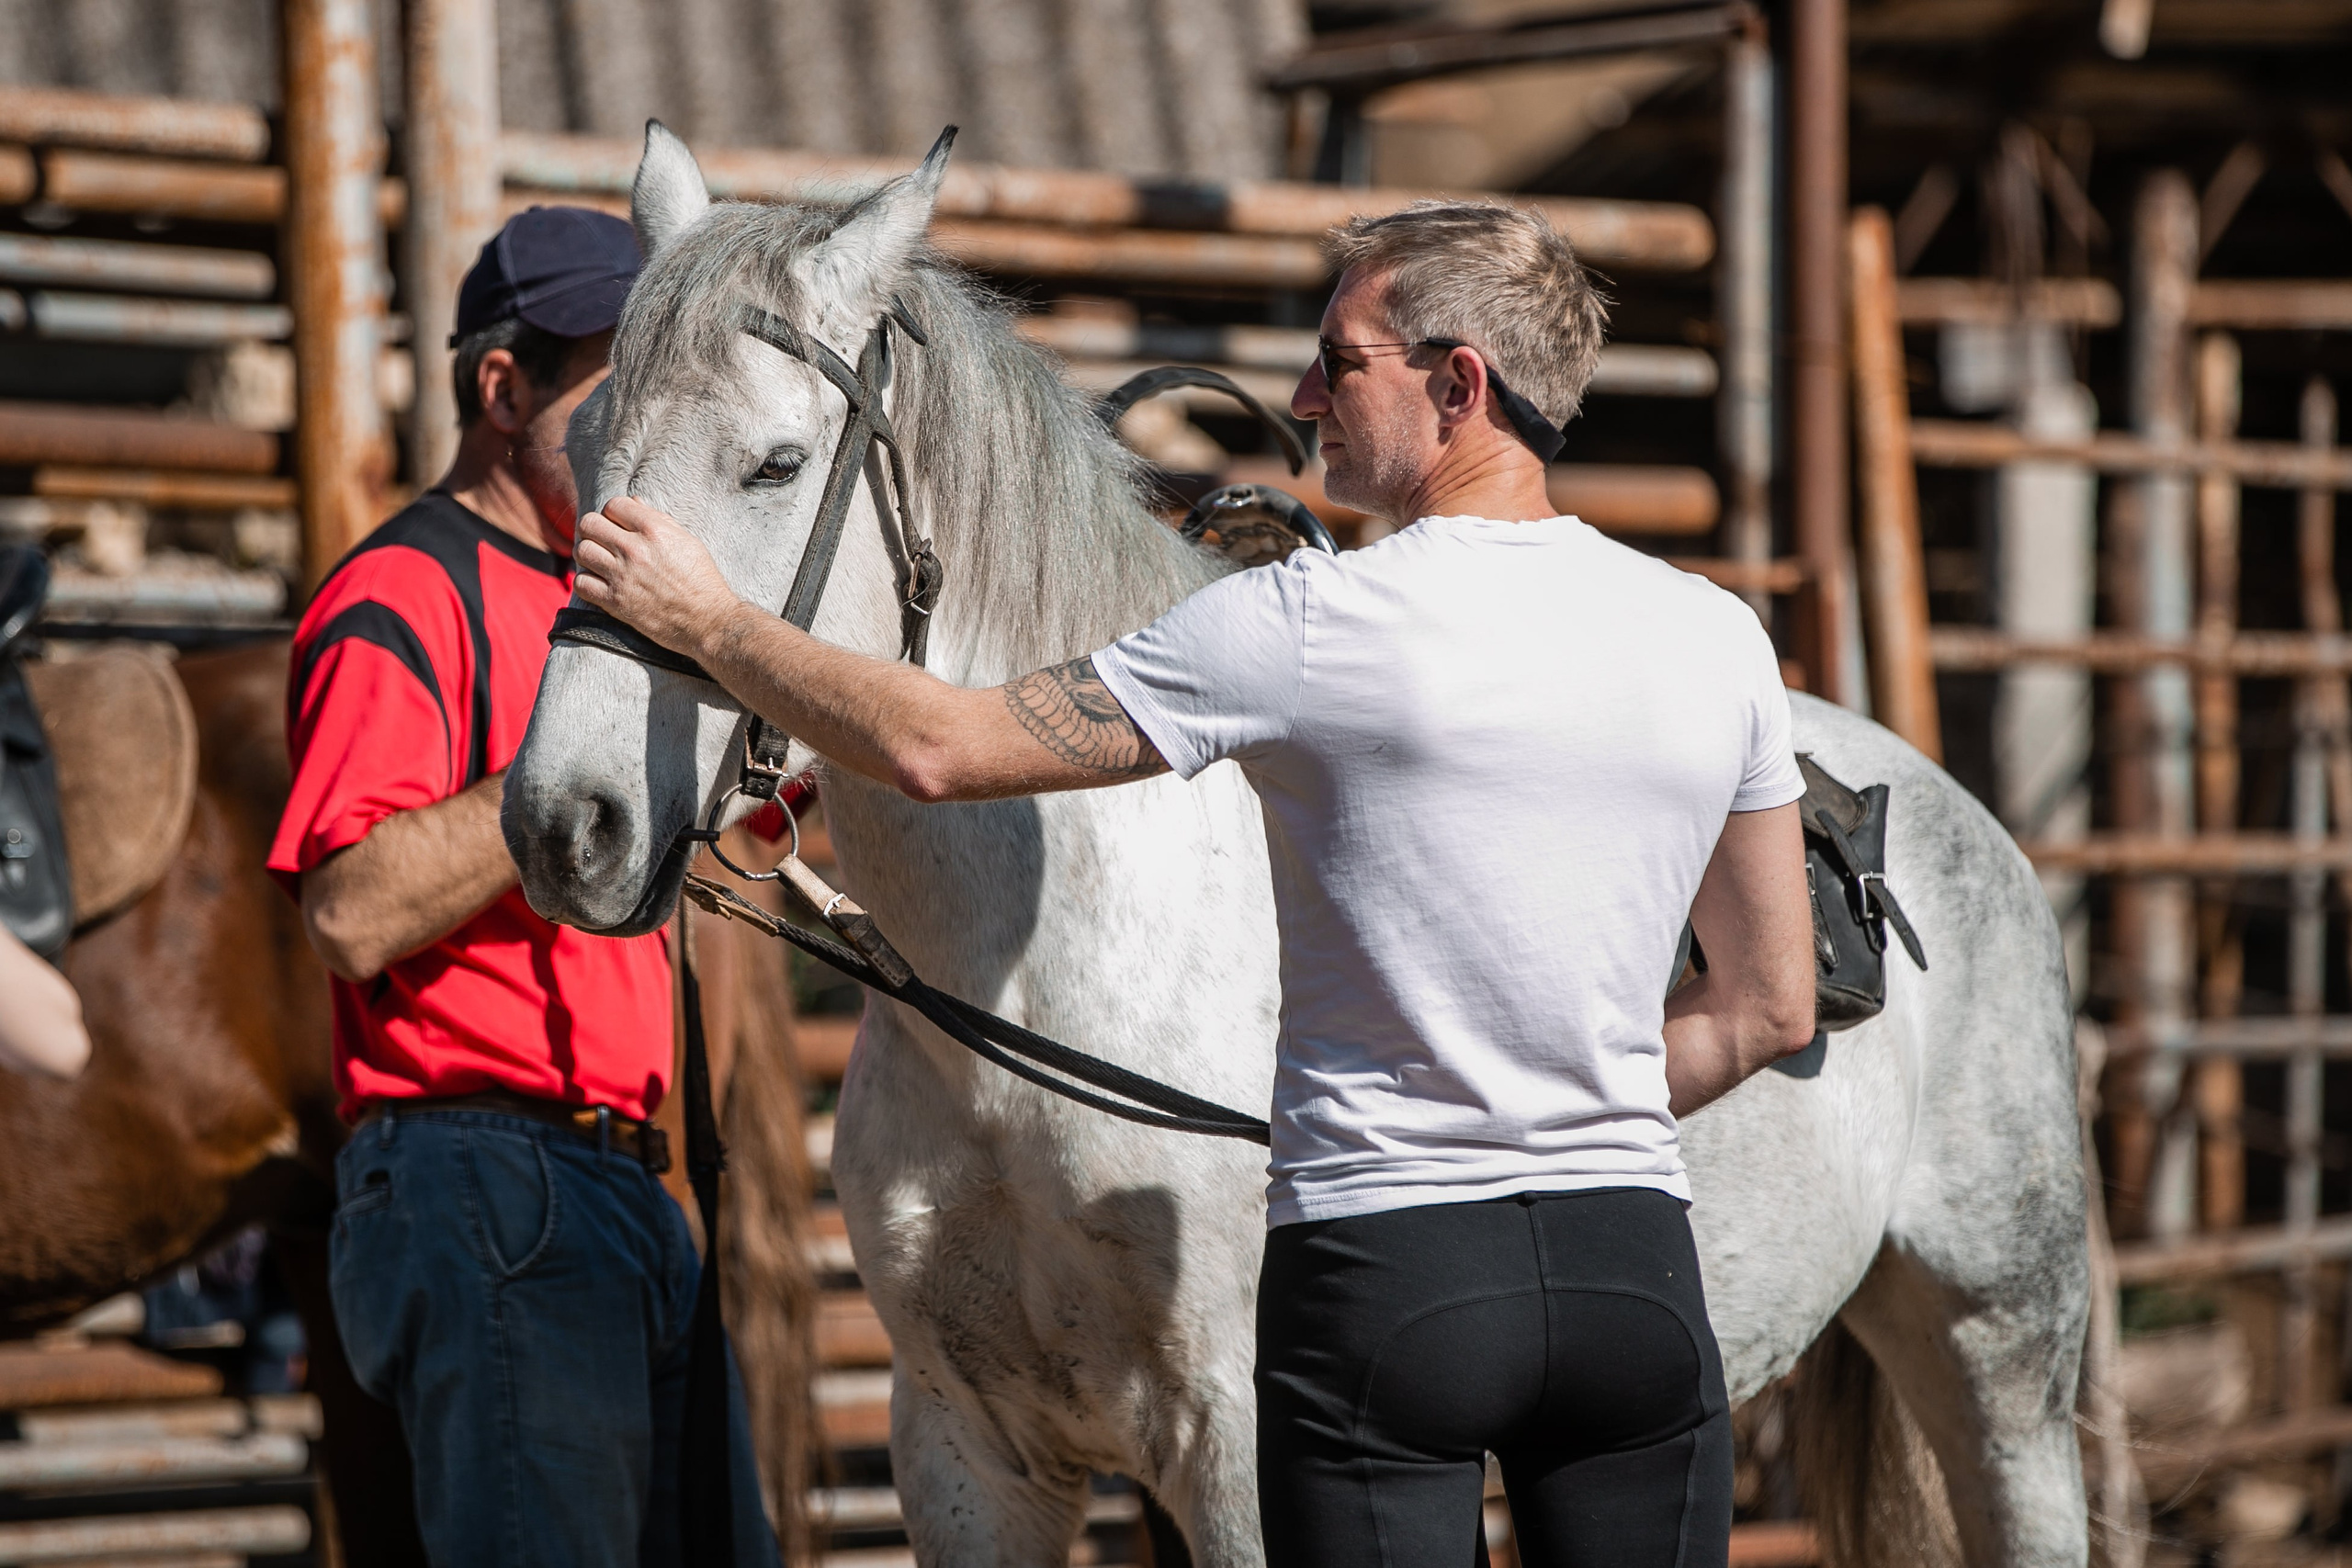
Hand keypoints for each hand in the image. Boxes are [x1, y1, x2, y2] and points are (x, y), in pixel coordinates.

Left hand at [573, 496, 740, 659]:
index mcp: (654, 530)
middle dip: (595, 530)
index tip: (620, 526)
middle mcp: (635, 549)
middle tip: (604, 542)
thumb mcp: (687, 541)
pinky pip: (581, 583)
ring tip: (601, 562)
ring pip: (582, 551)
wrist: (708, 621)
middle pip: (589, 524)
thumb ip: (657, 519)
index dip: (614, 514)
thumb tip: (633, 502)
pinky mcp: (615, 602)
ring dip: (589, 555)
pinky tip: (600, 584)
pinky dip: (587, 582)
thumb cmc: (702, 580)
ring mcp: (622, 575)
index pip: (613, 505)